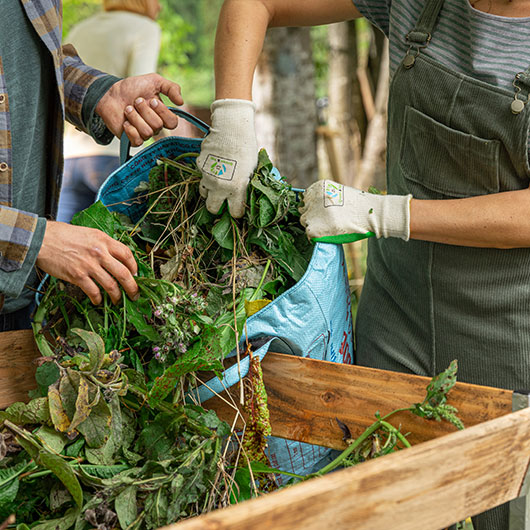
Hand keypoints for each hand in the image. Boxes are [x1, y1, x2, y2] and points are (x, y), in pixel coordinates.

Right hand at [36, 221, 138, 304]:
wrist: (41, 239)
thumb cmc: (63, 235)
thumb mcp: (89, 233)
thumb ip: (103, 244)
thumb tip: (115, 257)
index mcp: (104, 240)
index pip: (127, 254)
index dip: (134, 267)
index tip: (135, 274)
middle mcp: (99, 253)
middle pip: (124, 273)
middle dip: (132, 287)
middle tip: (135, 294)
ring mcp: (89, 265)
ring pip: (111, 286)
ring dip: (117, 296)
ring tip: (117, 300)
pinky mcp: (78, 276)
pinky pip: (94, 292)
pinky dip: (98, 299)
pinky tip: (98, 300)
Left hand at [96, 73, 183, 146]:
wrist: (111, 93)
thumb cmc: (132, 88)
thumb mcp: (154, 81)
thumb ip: (171, 88)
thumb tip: (182, 102)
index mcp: (162, 115)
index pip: (172, 122)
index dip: (163, 112)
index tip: (152, 100)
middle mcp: (155, 126)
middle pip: (158, 125)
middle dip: (145, 111)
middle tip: (136, 101)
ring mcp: (144, 134)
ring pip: (147, 132)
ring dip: (135, 117)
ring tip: (128, 108)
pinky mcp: (132, 140)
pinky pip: (138, 141)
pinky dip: (130, 129)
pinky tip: (125, 122)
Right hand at [196, 99, 257, 217]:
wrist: (231, 128)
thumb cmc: (246, 148)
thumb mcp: (252, 170)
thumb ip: (246, 185)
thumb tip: (246, 197)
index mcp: (237, 188)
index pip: (235, 212)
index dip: (237, 212)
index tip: (237, 208)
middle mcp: (220, 185)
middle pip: (212, 208)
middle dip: (217, 207)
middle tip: (222, 201)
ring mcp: (208, 176)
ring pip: (204, 193)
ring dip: (210, 191)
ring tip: (218, 182)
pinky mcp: (200, 166)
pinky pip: (201, 176)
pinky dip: (207, 175)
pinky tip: (215, 166)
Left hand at [299, 180, 411, 240]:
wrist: (370, 214)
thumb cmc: (358, 205)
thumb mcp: (339, 193)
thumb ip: (325, 198)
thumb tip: (315, 208)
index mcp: (319, 187)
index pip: (306, 198)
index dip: (313, 206)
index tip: (322, 212)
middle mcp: (313, 198)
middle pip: (303, 209)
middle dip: (312, 215)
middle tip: (326, 221)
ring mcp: (312, 213)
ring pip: (305, 221)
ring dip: (314, 225)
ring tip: (329, 227)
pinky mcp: (314, 228)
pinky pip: (309, 233)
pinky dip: (317, 235)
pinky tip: (329, 233)